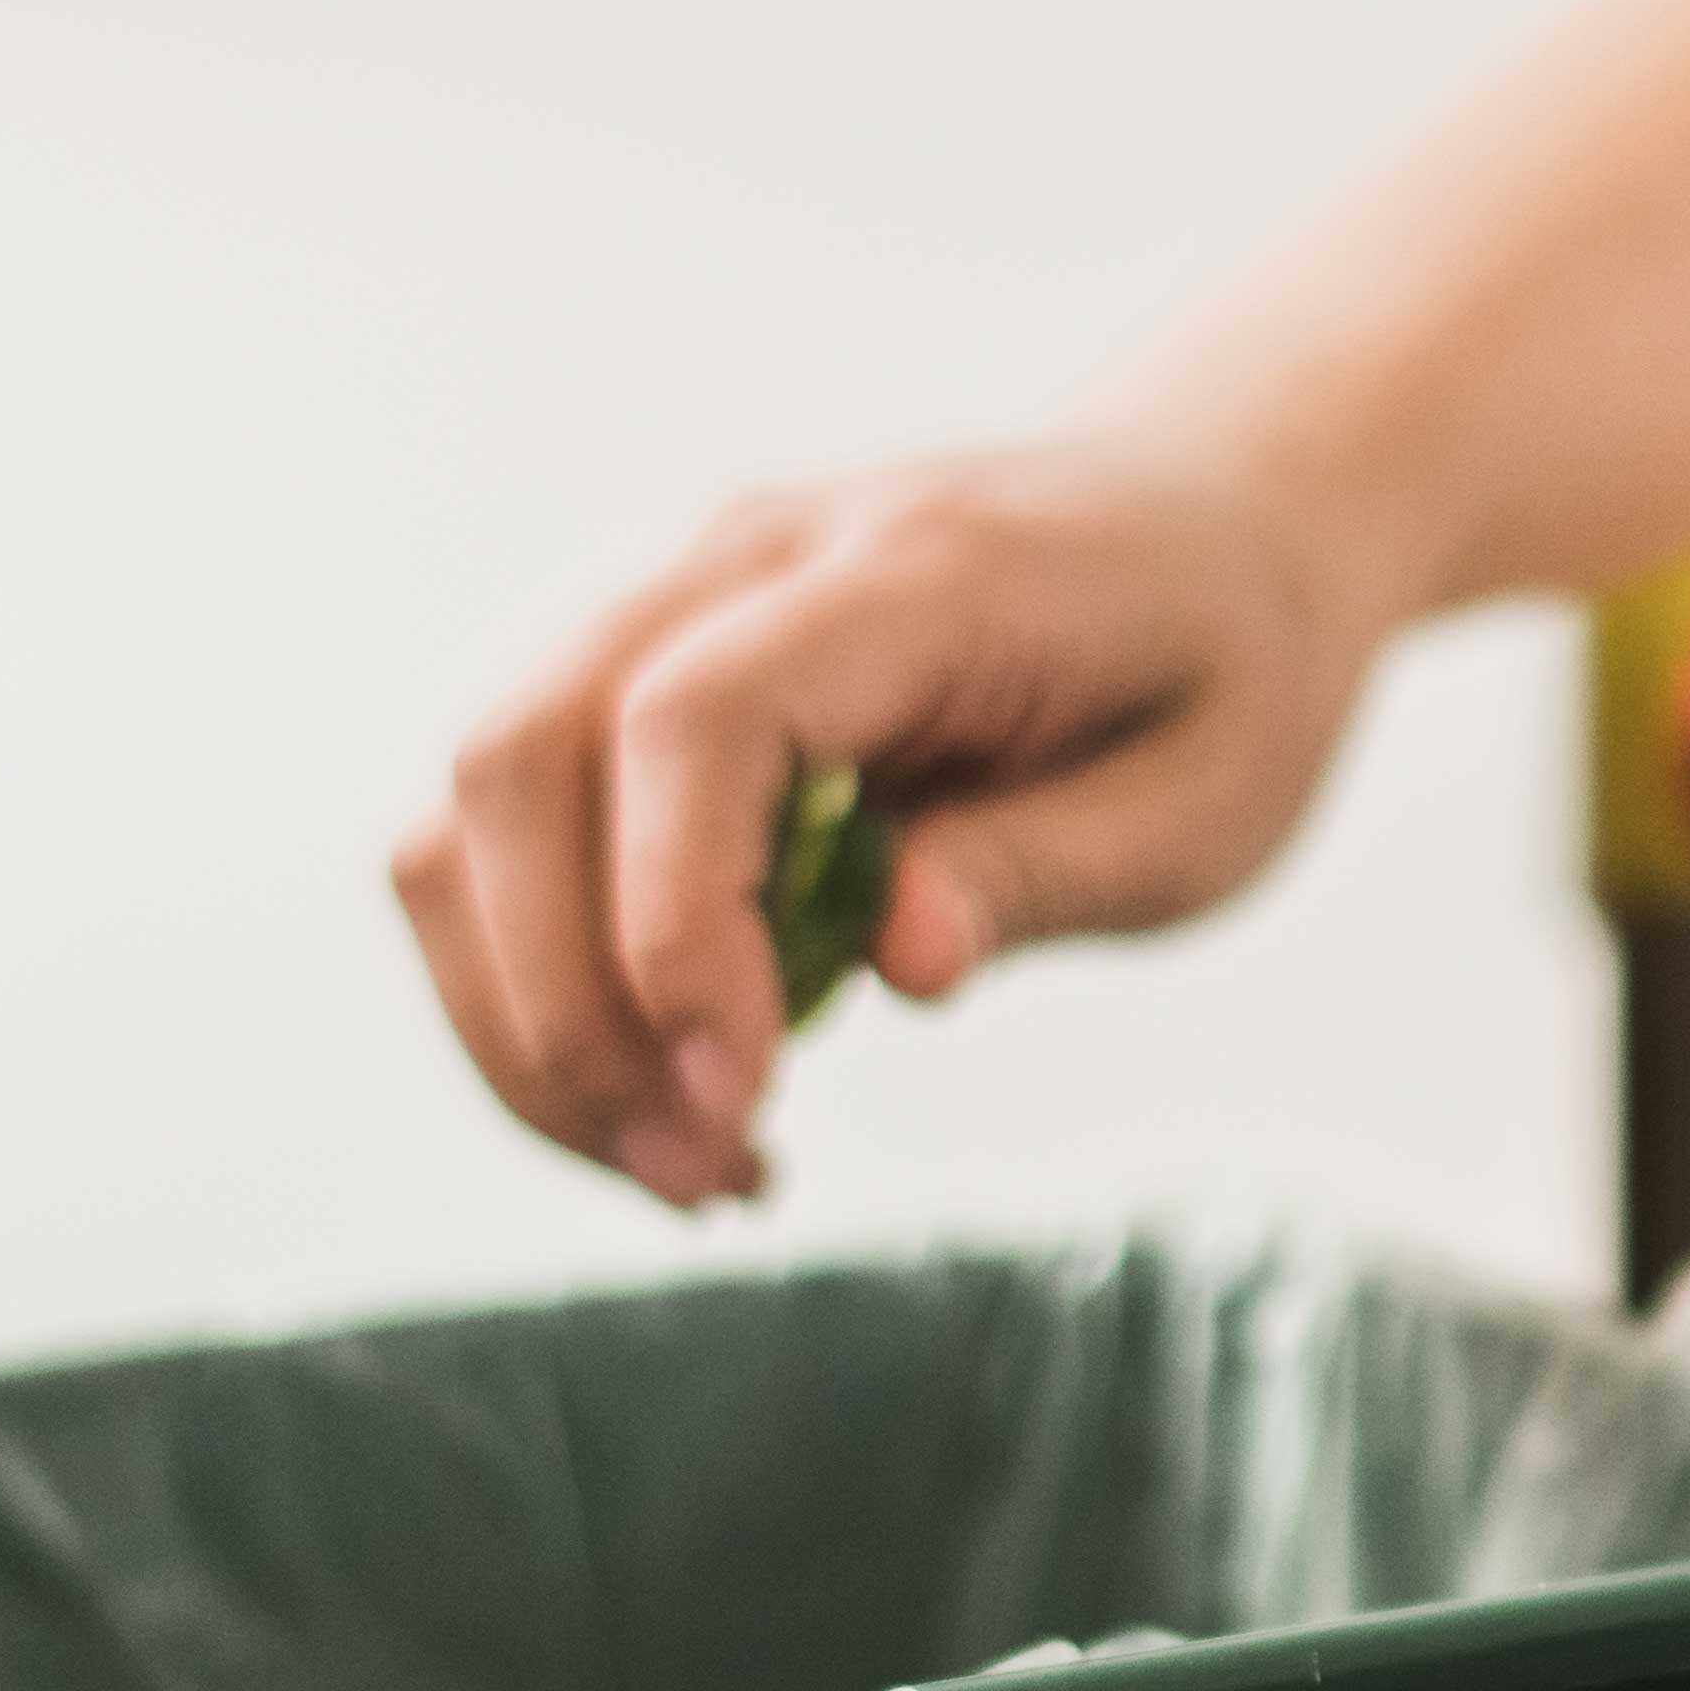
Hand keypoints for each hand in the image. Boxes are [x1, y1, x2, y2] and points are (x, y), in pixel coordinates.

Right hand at [394, 438, 1400, 1204]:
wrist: (1216, 518)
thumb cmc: (1224, 668)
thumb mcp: (1209, 797)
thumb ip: (1045, 867)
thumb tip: (904, 965)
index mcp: (909, 569)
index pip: (693, 715)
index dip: (671, 915)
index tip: (742, 1087)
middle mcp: (740, 551)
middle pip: (516, 753)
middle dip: (567, 1006)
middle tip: (710, 1171)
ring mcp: (659, 594)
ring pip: (465, 801)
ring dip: (529, 1017)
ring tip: (691, 1163)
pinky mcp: (624, 669)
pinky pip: (499, 823)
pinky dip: (539, 979)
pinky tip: (672, 1092)